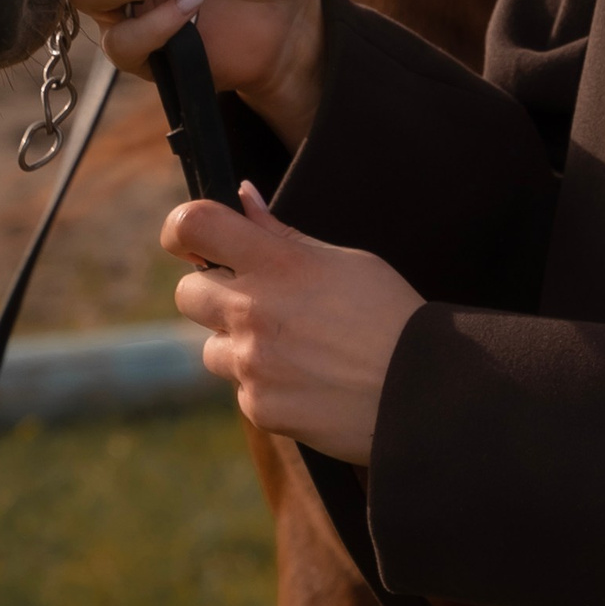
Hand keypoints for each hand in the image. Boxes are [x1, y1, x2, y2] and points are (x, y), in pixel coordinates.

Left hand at [166, 183, 420, 463]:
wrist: (423, 391)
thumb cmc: (389, 316)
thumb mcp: (344, 261)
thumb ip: (284, 236)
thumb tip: (244, 198)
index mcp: (276, 263)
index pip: (193, 226)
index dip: (181, 229)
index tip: (190, 241)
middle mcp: (254, 311)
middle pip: (186, 294)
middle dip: (213, 294)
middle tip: (255, 302)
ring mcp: (252, 363)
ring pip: (211, 349)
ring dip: (239, 346)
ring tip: (294, 349)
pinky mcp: (260, 407)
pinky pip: (242, 391)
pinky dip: (265, 387)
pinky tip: (308, 382)